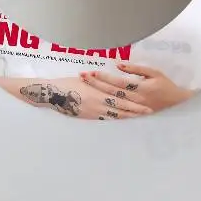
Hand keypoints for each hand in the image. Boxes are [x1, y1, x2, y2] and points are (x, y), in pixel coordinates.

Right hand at [0, 77, 152, 119]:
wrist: (52, 92)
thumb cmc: (68, 82)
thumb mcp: (85, 78)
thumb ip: (98, 81)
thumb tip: (108, 80)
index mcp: (99, 89)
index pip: (122, 96)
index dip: (135, 100)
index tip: (146, 101)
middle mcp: (99, 100)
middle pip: (122, 106)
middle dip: (136, 110)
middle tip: (149, 112)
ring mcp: (94, 110)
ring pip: (115, 114)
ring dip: (128, 116)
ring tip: (139, 117)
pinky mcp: (88, 116)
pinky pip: (104, 119)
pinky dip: (115, 120)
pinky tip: (122, 121)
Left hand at [79, 62, 193, 111]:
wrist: (176, 103)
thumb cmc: (165, 85)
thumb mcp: (154, 72)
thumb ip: (135, 69)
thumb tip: (118, 64)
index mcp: (140, 88)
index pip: (118, 82)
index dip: (104, 77)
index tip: (92, 71)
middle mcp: (135, 99)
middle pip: (111, 91)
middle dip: (96, 83)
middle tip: (82, 76)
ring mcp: (133, 108)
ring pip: (111, 101)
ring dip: (98, 93)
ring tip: (85, 86)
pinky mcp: (132, 114)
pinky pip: (116, 112)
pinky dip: (105, 107)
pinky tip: (95, 102)